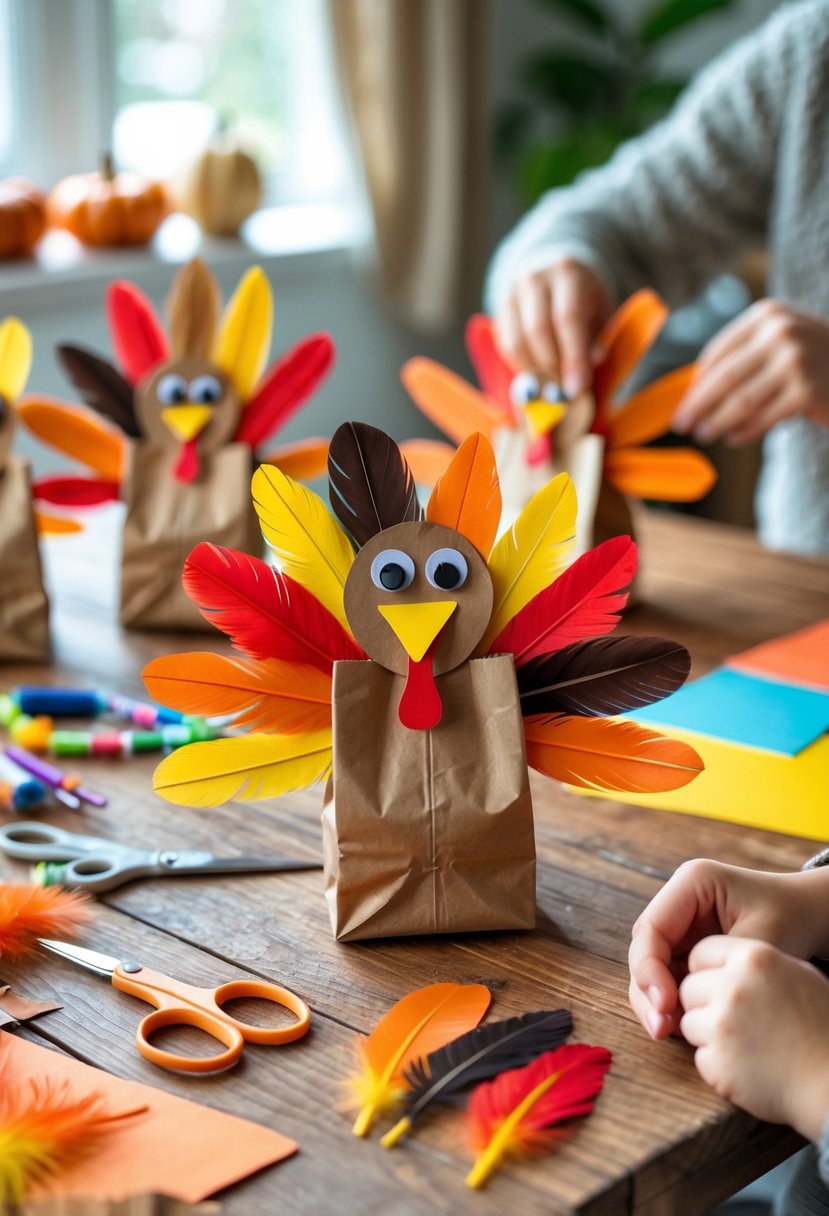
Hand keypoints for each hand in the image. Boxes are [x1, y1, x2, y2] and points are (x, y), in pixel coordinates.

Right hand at [495, 259, 612, 397]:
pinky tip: (538, 374)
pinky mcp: (499, 309)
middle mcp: (535, 278)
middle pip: (537, 330)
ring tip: (552, 386)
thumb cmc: (583, 298)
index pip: (567, 318)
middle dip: (552, 367)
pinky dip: (522, 366)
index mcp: (567, 272)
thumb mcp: (600, 311)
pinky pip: (506, 345)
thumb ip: (597, 338)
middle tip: (563, 393)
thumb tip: (590, 364)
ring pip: (517, 341)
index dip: (572, 356)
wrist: (553, 273)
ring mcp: (512, 292)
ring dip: (535, 371)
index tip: (577, 388)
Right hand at [628, 859, 828, 1040]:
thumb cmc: (792, 917)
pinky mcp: (686, 947)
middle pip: (644, 950)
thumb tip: (671, 1005)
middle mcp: (677, 902)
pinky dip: (671, 1002)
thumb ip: (719, 968)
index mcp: (692, 883)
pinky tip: (683, 1025)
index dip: (650, 970)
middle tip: (661, 1028)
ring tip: (669, 1032)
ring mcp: (680, 925)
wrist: (810, 915)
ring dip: (655, 1001)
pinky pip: (667, 977)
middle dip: (648, 990)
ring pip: (650, 968)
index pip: (651, 929)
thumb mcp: (760, 941)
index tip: (666, 1006)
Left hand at [673, 299, 828, 444]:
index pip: (719, 351)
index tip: (681, 403)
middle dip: (698, 404)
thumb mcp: (781, 342)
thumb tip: (694, 389)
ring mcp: (795, 360)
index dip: (697, 381)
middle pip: (725, 377)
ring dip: (717, 421)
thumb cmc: (813, 360)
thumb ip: (745, 356)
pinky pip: (764, 417)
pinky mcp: (807, 391)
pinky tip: (733, 438)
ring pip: (741, 400)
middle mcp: (781, 332)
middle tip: (681, 425)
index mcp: (768, 315)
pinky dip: (745, 430)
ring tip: (704, 434)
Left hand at [680, 936, 828, 1139]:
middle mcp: (733, 986)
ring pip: (689, 1022)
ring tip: (747, 1045)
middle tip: (735, 1022)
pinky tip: (748, 1067)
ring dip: (708, 1036)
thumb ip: (755, 965)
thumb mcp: (797, 976)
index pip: (701, 953)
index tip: (718, 987)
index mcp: (754, 958)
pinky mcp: (716, 1062)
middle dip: (704, 1004)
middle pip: (689, 988)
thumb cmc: (822, 1029)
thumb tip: (719, 964)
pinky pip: (699, 1057)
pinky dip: (718, 1065)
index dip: (706, 971)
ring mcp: (722, 1025)